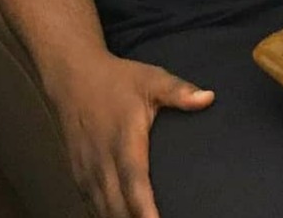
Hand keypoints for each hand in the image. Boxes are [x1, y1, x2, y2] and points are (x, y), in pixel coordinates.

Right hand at [53, 53, 213, 217]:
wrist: (74, 78)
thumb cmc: (118, 80)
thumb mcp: (151, 79)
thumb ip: (179, 91)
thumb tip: (209, 98)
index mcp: (124, 141)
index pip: (135, 184)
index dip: (145, 211)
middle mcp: (102, 162)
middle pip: (117, 207)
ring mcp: (87, 171)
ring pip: (103, 210)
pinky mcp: (79, 175)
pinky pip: (92, 205)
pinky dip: (106, 216)